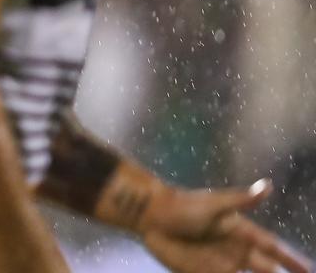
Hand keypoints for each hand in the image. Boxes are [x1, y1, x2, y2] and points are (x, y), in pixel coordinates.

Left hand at [141, 179, 311, 272]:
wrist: (150, 216)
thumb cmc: (183, 206)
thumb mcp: (214, 204)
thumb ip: (242, 200)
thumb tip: (268, 187)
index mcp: (241, 232)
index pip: (274, 249)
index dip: (292, 260)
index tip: (310, 270)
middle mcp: (234, 250)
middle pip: (266, 269)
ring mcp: (219, 263)